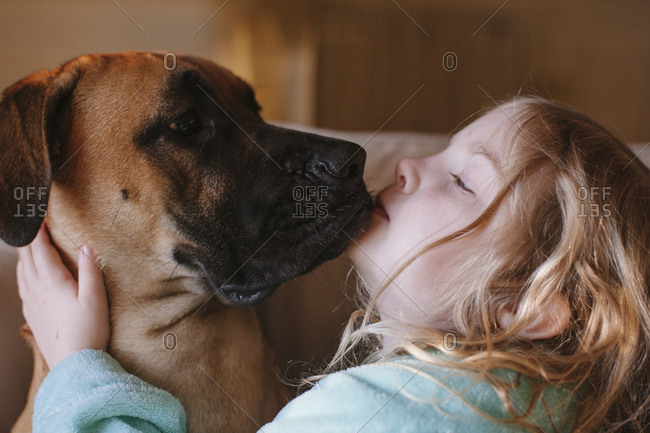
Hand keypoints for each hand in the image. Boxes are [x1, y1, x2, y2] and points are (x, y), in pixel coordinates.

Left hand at [17, 224, 109, 369]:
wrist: (73, 364)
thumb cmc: (88, 331)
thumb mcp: (96, 299)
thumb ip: (91, 270)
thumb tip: (87, 246)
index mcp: (53, 283)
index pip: (41, 251)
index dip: (38, 232)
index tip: (36, 216)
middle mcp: (37, 291)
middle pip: (28, 259)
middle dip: (28, 240)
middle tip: (28, 225)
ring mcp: (32, 304)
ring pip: (22, 272)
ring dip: (23, 256)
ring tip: (26, 244)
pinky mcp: (31, 315)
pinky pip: (22, 287)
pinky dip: (22, 273)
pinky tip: (25, 274)